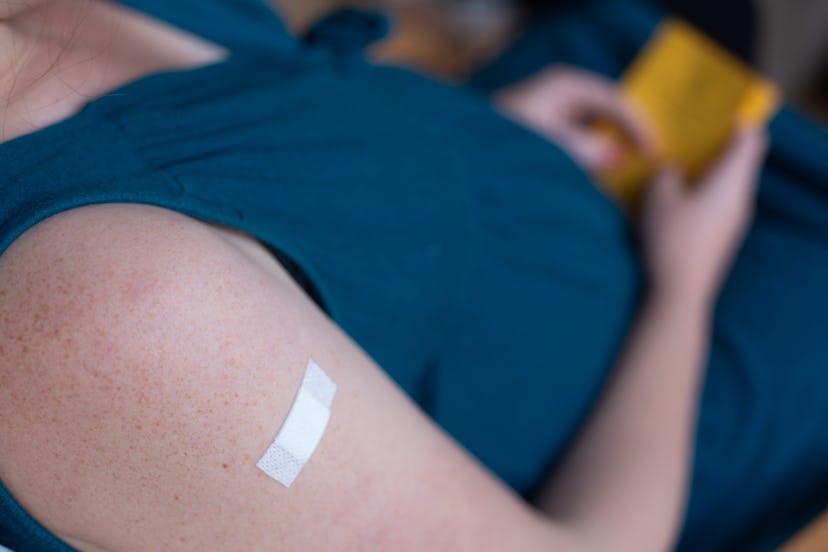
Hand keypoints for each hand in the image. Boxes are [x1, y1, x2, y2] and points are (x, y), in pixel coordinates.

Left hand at [495, 66, 656, 172]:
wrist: (457, 160)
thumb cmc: (496, 147)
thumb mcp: (547, 147)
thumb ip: (584, 151)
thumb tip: (615, 157)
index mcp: (563, 85)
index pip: (616, 100)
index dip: (639, 126)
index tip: (655, 152)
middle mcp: (560, 94)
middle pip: (607, 113)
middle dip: (626, 138)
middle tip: (650, 164)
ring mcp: (552, 113)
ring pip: (593, 130)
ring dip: (608, 153)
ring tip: (629, 177)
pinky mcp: (544, 134)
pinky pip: (578, 145)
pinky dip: (590, 161)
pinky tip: (600, 180)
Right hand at [642, 128, 768, 306]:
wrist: (679, 292)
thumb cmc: (672, 238)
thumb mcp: (658, 196)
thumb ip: (666, 174)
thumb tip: (673, 171)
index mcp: (732, 182)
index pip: (751, 141)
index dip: (740, 123)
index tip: (721, 111)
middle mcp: (740, 199)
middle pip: (740, 162)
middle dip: (719, 145)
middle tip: (692, 132)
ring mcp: (733, 221)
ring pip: (727, 184)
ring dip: (707, 170)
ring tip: (679, 161)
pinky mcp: (721, 238)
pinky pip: (717, 203)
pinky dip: (702, 191)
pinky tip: (677, 194)